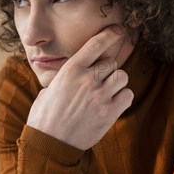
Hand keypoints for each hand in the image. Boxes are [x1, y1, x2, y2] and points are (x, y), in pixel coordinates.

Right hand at [27, 24, 133, 149]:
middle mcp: (87, 80)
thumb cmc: (45, 116)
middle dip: (108, 70)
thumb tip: (77, 70)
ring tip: (107, 91)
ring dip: (117, 82)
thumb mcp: (50, 88)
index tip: (117, 30)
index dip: (109, 34)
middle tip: (101, 80)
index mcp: (71, 70)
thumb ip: (68, 77)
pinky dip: (123, 98)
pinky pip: (127, 95)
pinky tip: (112, 103)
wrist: (49, 143)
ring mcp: (99, 96)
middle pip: (111, 62)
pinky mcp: (109, 113)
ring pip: (122, 76)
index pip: (96, 44)